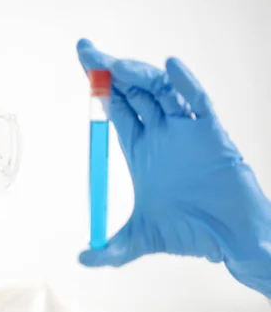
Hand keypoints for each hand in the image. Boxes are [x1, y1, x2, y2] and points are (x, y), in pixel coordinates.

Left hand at [76, 39, 270, 297]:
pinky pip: (199, 103)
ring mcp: (185, 132)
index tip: (83, 64)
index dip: (98, 88)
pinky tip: (170, 67)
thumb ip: (111, 249)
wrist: (230, 240)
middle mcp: (160, 135)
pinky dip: (186, 84)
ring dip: (138, 75)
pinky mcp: (212, 134)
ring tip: (115, 65)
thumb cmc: (189, 235)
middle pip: (132, 93)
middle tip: (87, 52)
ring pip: (160, 91)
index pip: (114, 110)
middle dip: (109, 72)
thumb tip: (81, 259)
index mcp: (139, 151)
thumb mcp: (139, 240)